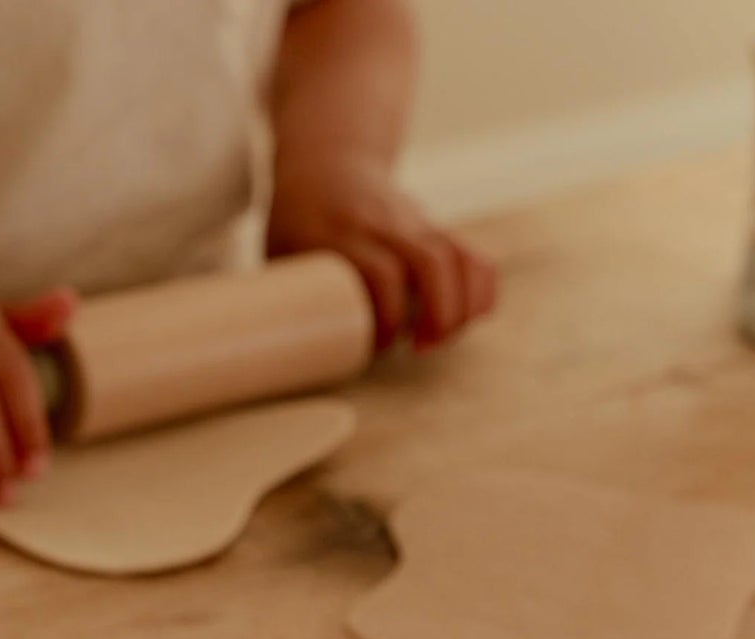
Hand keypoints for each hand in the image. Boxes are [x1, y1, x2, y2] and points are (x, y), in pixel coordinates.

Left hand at [269, 152, 496, 351]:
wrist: (325, 162)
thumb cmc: (296, 221)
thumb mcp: (278, 250)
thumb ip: (282, 297)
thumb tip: (272, 360)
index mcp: (341, 232)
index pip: (379, 271)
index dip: (387, 315)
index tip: (378, 346)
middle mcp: (385, 223)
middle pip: (432, 261)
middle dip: (439, 314)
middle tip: (421, 349)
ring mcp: (415, 223)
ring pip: (460, 257)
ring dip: (464, 307)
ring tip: (441, 341)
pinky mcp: (435, 230)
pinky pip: (474, 256)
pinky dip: (482, 290)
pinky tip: (469, 319)